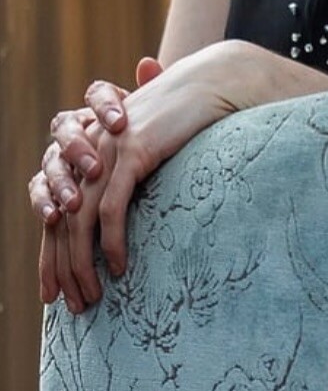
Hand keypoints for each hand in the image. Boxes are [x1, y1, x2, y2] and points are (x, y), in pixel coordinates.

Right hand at [29, 57, 163, 225]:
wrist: (138, 176)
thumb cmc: (155, 143)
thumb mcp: (159, 125)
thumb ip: (154, 94)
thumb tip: (147, 64)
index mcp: (103, 108)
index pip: (98, 95)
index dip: (105, 107)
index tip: (120, 123)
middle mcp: (77, 128)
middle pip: (67, 127)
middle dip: (78, 148)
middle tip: (96, 168)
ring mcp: (59, 156)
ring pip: (51, 161)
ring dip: (62, 181)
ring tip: (74, 202)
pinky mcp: (48, 183)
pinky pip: (39, 189)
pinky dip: (44, 201)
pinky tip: (53, 214)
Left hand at [37, 49, 237, 309]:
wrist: (212, 84)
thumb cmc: (188, 120)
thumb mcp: (151, 154)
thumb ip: (131, 182)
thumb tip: (124, 226)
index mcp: (87, 156)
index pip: (58, 215)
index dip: (52, 257)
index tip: (54, 295)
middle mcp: (88, 153)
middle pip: (61, 223)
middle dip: (62, 269)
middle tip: (73, 305)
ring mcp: (107, 151)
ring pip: (80, 221)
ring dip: (83, 265)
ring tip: (92, 297)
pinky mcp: (132, 153)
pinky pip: (112, 209)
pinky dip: (112, 242)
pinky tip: (119, 268)